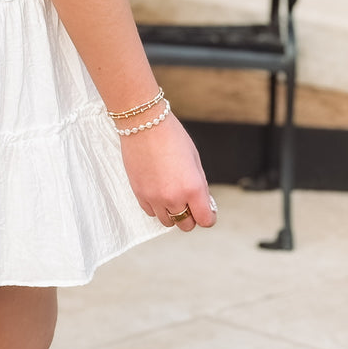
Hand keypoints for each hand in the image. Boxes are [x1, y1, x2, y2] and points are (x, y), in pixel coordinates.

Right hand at [118, 111, 217, 231]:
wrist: (143, 123)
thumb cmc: (171, 136)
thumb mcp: (194, 159)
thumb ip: (199, 185)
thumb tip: (202, 202)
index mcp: (193, 188)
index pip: (205, 220)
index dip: (208, 216)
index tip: (206, 209)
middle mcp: (174, 197)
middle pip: (186, 225)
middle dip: (191, 216)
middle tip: (189, 202)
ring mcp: (154, 197)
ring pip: (167, 222)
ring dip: (172, 213)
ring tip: (172, 195)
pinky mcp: (139, 193)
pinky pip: (150, 212)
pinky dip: (156, 207)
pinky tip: (158, 191)